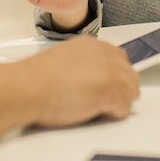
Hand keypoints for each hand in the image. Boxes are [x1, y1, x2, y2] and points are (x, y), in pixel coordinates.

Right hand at [20, 37, 139, 126]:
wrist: (28, 87)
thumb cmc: (36, 78)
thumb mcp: (64, 59)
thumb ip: (83, 64)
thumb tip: (91, 78)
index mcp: (93, 45)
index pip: (119, 59)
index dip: (114, 76)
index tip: (107, 86)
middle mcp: (105, 55)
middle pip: (130, 75)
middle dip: (119, 90)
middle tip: (102, 101)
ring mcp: (110, 73)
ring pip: (131, 92)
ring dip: (117, 102)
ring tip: (96, 108)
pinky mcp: (110, 92)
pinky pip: (125, 109)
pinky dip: (113, 115)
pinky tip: (95, 113)